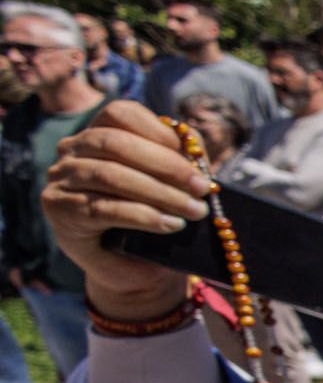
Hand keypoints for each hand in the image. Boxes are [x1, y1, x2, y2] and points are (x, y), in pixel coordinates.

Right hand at [37, 100, 201, 322]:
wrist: (133, 268)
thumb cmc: (154, 220)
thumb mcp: (171, 185)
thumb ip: (180, 160)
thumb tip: (195, 148)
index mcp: (97, 133)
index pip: (120, 113)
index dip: (159, 131)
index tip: (196, 157)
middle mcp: (71, 151)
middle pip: (115, 143)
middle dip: (166, 165)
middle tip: (203, 188)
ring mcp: (61, 180)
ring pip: (110, 176)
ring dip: (160, 193)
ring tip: (194, 211)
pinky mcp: (61, 211)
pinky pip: (103, 209)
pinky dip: (143, 216)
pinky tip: (172, 225)